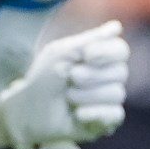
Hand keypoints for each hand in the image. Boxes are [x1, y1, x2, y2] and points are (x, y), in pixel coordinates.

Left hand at [0, 20, 130, 148]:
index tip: (86, 55)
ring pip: (117, 93)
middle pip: (121, 72)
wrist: (28, 111)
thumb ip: (90, 39)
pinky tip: (78, 114)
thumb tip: (117, 26)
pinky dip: (95, 113)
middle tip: (70, 78)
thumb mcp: (61, 53)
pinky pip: (115, 115)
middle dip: (91, 75)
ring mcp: (109, 100)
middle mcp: (108, 78)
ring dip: (87, 95)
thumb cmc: (43, 79)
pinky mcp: (107, 122)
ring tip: (68, 98)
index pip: (121, 50)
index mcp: (100, 58)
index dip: (107, 52)